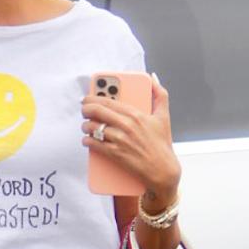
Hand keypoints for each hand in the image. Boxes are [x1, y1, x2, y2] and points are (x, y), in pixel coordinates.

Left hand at [81, 73, 180, 198]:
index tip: (87, 98)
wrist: (162, 170)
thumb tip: (153, 78)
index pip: (107, 101)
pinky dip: (86, 140)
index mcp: (136, 114)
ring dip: (85, 126)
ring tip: (87, 126)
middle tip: (84, 110)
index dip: (92, 98)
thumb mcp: (164, 116)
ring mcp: (119, 140)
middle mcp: (126, 125)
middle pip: (96, 111)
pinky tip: (87, 139)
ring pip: (92, 127)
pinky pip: (92, 143)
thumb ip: (159, 94)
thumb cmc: (162, 144)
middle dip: (85, 109)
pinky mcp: (114, 153)